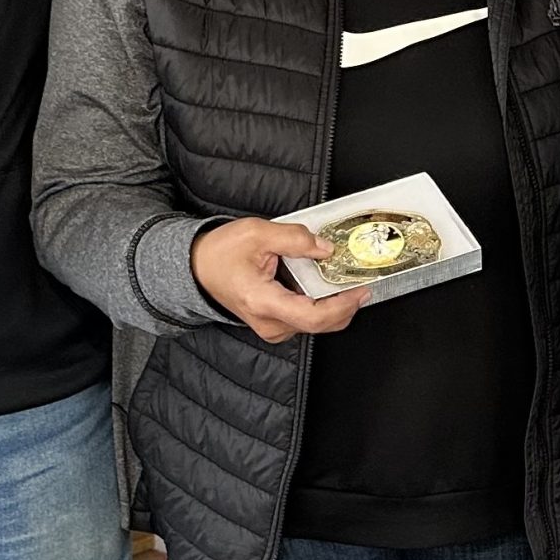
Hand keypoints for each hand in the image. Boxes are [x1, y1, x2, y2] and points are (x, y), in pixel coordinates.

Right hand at [190, 216, 364, 342]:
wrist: (197, 267)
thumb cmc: (220, 253)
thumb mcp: (258, 233)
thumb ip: (295, 239)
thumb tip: (325, 248)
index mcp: (262, 301)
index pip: (313, 316)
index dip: (343, 306)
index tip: (360, 290)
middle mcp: (268, 322)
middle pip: (320, 324)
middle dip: (346, 305)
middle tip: (362, 282)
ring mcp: (271, 326)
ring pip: (316, 324)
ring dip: (335, 305)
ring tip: (346, 281)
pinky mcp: (274, 323)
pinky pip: (306, 319)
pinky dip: (322, 305)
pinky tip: (327, 286)